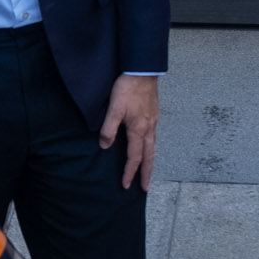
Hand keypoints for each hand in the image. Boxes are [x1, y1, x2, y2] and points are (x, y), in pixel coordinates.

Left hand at [100, 74, 158, 189]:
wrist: (142, 71)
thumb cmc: (128, 88)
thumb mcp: (114, 108)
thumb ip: (109, 128)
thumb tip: (105, 146)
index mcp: (138, 129)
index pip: (134, 157)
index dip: (129, 172)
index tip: (125, 184)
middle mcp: (149, 129)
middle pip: (149, 157)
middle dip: (146, 174)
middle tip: (145, 188)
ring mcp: (153, 122)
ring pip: (153, 148)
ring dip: (150, 162)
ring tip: (148, 172)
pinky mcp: (153, 115)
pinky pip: (153, 138)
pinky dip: (151, 149)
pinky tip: (147, 148)